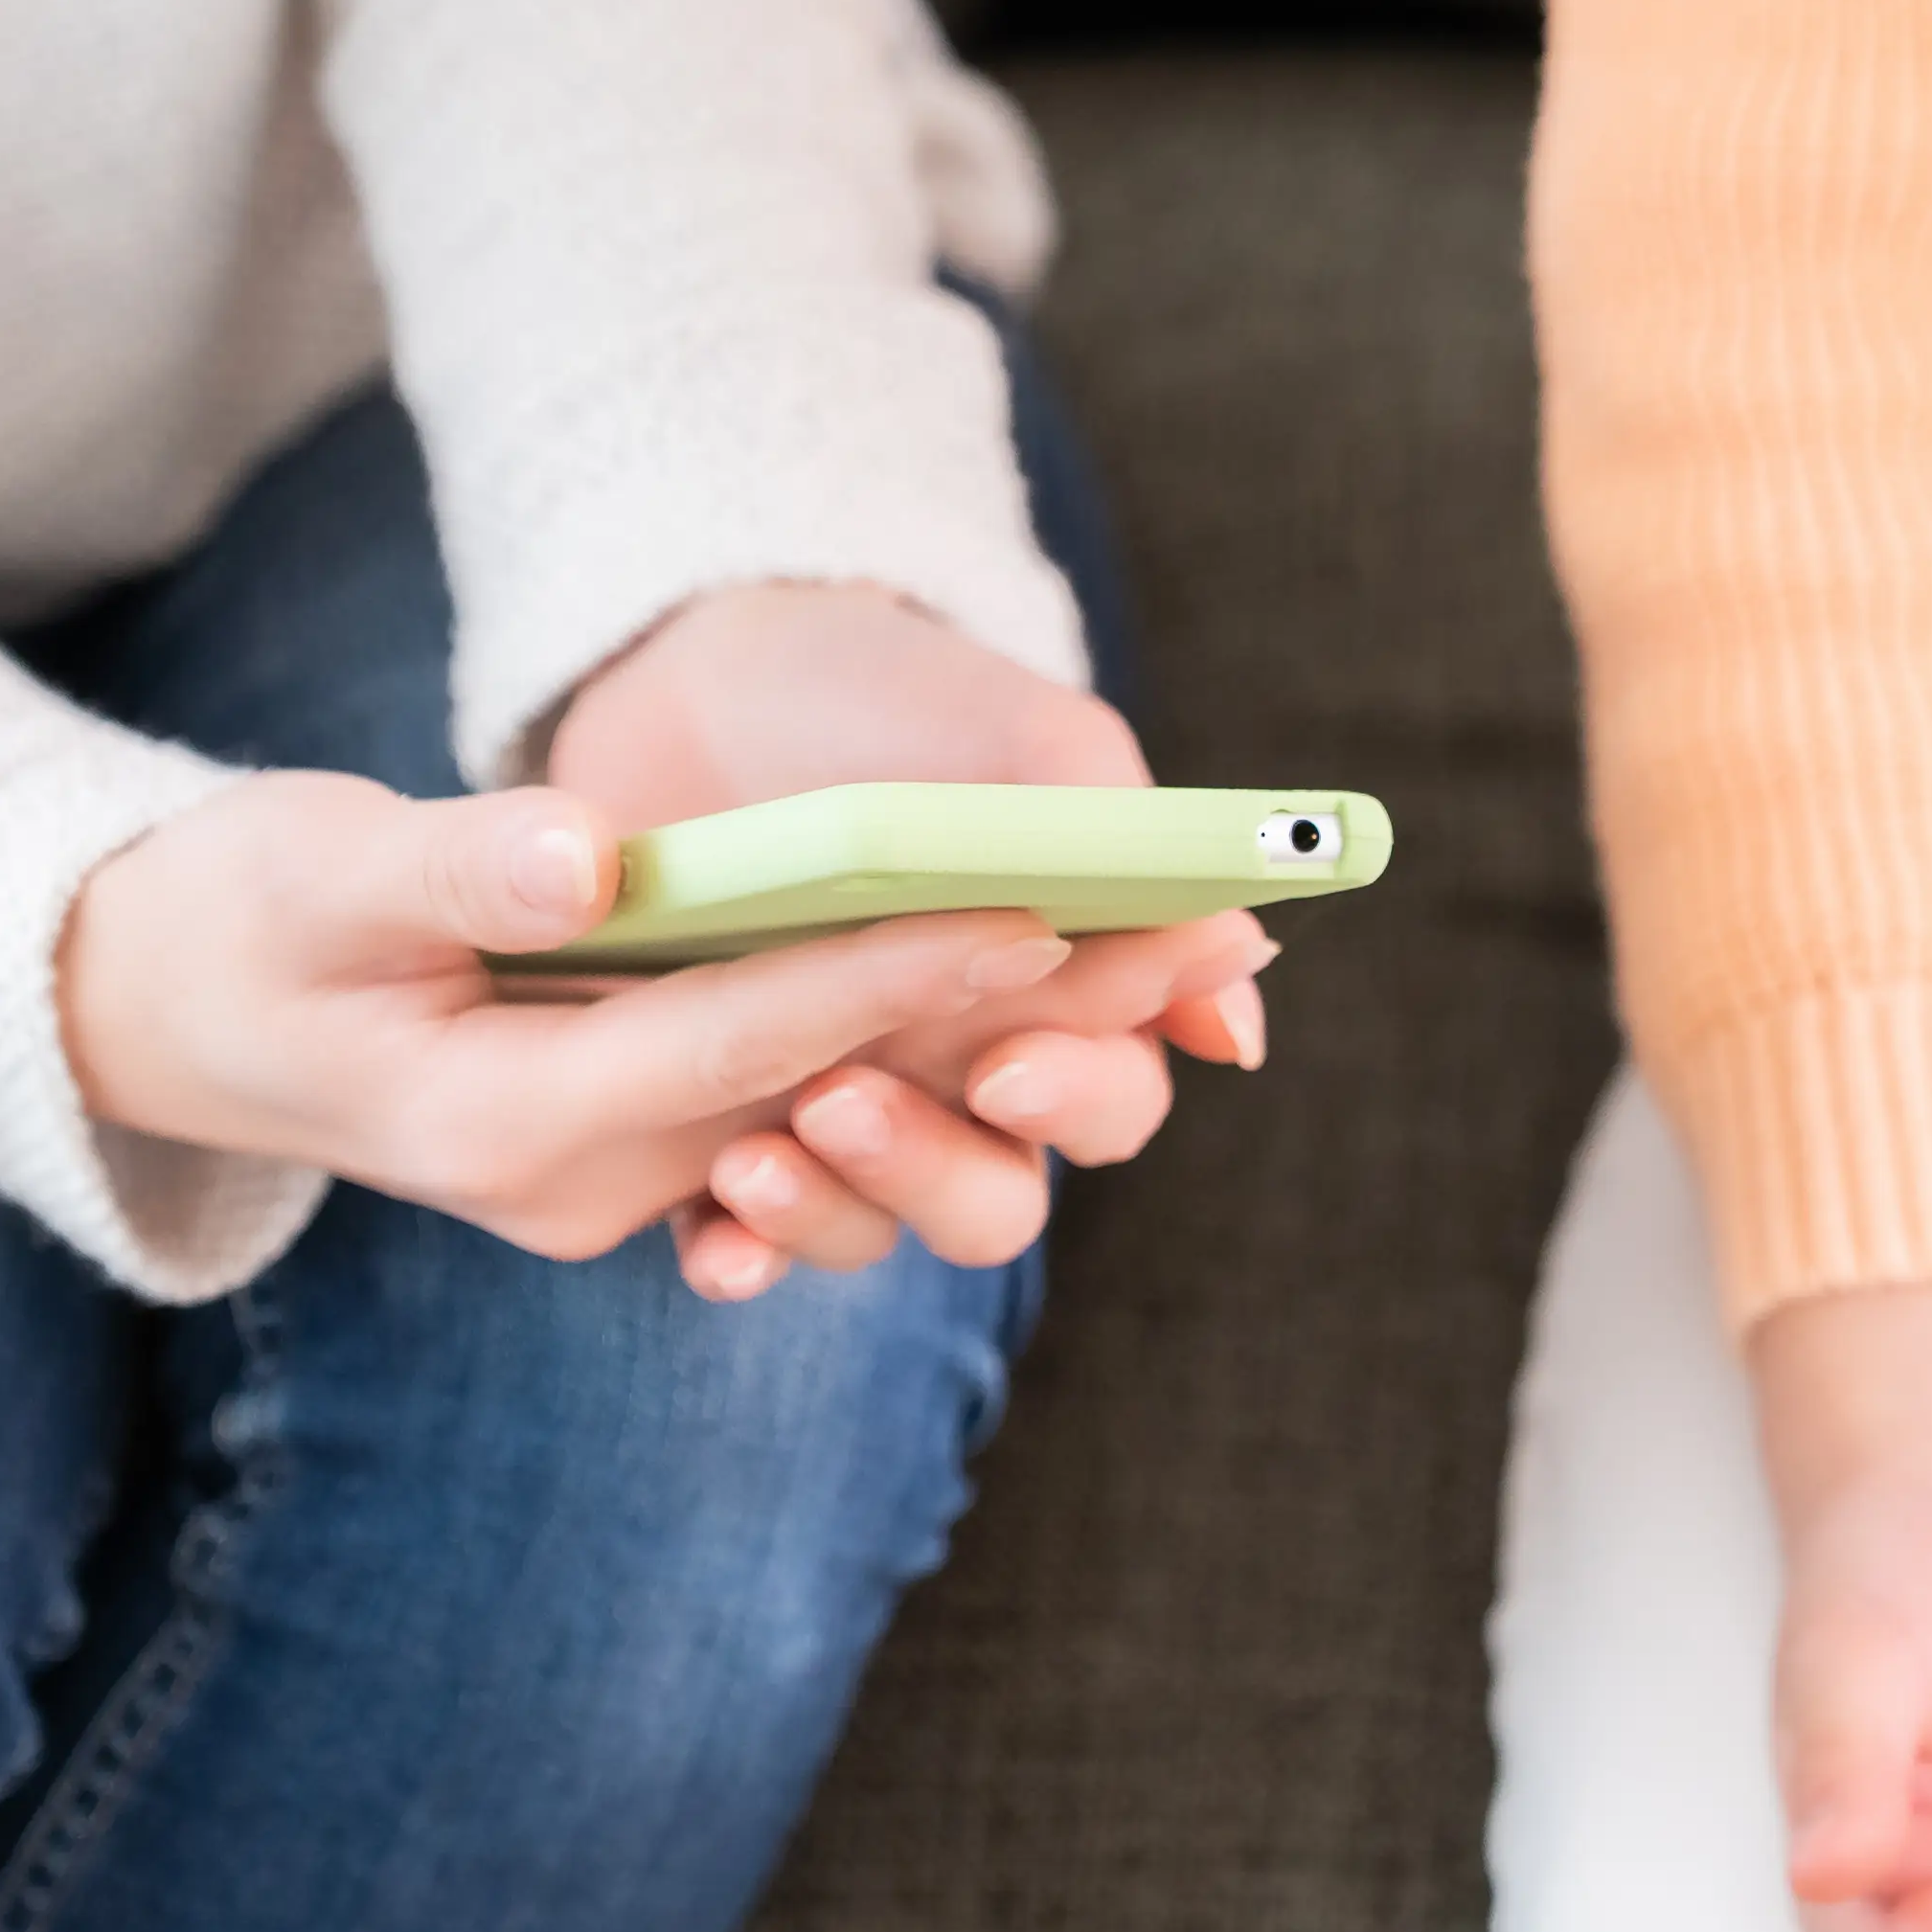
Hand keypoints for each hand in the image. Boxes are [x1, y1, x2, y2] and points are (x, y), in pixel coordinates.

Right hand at [56, 772, 1079, 1257]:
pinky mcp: (640, 1151)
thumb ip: (454, 867)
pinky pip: (797, 1110)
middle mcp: (581, 1185)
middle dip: (991, 1028)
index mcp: (504, 1125)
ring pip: (833, 1118)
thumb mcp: (319, 866)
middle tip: (1161, 951)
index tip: (1025, 916)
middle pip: (823, 1100)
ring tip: (1136, 963)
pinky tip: (1026, 993)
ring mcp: (616, 1183)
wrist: (176, 1011)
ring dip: (979, 1047)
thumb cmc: (239, 917)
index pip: (738, 1045)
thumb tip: (589, 858)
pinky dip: (905, 1047)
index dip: (886, 978)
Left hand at [547, 583, 1273, 1299]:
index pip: (1111, 1094)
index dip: (1078, 1095)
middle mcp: (956, 1081)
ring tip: (752, 1148)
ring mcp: (839, 1114)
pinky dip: (736, 1255)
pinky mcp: (712, 1134)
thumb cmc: (889, 701)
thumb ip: (1131, 852)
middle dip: (936, 1167)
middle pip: (995, 1199)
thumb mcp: (1018, 740)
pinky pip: (740, 1244)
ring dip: (832, 1210)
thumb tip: (1234, 1024)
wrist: (697, 676)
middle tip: (848, 1097)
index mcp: (1054, 998)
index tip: (1011, 1064)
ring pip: (875, 1231)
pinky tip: (712, 1237)